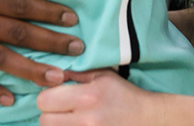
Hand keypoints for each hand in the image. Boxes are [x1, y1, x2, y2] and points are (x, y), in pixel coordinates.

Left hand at [38, 69, 160, 124]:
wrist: (148, 119)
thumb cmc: (124, 95)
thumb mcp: (102, 75)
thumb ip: (75, 73)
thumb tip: (50, 73)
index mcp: (87, 97)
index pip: (44, 100)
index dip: (48, 96)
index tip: (57, 96)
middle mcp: (86, 120)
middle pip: (44, 121)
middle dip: (49, 114)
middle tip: (62, 111)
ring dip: (58, 125)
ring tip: (71, 120)